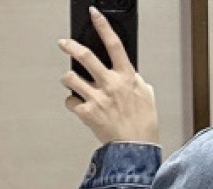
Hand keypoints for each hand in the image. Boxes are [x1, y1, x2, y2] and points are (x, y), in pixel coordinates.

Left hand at [58, 7, 158, 145]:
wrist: (136, 150)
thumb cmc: (144, 127)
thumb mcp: (148, 98)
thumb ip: (137, 83)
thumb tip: (133, 78)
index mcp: (126, 77)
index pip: (113, 44)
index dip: (102, 25)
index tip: (94, 15)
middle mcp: (110, 84)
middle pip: (85, 55)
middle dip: (70, 45)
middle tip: (64, 43)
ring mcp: (97, 98)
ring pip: (71, 78)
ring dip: (67, 78)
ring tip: (70, 81)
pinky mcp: (88, 113)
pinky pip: (71, 102)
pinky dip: (72, 103)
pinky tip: (78, 106)